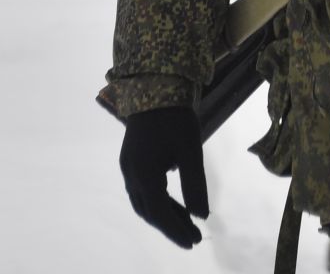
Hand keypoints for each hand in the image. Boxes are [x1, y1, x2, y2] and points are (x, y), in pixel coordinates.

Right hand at [118, 105, 208, 248]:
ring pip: (144, 202)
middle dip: (171, 226)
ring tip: (186, 223)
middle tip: (194, 237)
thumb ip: (195, 185)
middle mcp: (131, 175)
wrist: (155, 88)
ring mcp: (128, 168)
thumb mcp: (191, 151)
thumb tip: (201, 216)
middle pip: (149, 211)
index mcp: (144, 174)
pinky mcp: (131, 161)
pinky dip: (157, 201)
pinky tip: (174, 204)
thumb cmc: (175, 118)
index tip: (195, 241)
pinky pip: (142, 190)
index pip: (160, 212)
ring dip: (164, 215)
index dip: (177, 229)